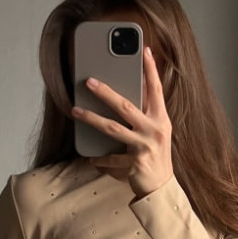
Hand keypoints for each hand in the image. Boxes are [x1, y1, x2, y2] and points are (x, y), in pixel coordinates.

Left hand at [71, 45, 173, 197]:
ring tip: (75, 110)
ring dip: (91, 118)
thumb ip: (145, 113)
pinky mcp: (135, 164)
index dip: (151, 69)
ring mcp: (144, 147)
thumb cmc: (155, 155)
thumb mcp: (155, 132)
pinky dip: (99, 158)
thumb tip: (125, 92)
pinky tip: (90, 157)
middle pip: (126, 106)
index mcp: (161, 119)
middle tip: (88, 81)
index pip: (156, 89)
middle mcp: (155, 130)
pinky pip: (110, 158)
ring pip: (112, 129)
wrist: (162, 188)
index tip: (145, 51)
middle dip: (106, 92)